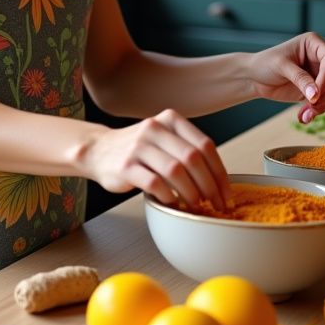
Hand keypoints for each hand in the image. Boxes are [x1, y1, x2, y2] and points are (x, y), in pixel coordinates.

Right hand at [85, 109, 230, 210]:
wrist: (98, 150)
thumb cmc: (138, 150)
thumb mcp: (164, 138)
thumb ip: (188, 149)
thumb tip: (219, 181)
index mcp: (171, 119)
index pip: (205, 145)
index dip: (220, 172)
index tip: (226, 193)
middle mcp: (155, 128)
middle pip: (193, 158)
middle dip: (209, 185)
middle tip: (215, 203)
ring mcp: (139, 146)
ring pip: (175, 170)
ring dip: (190, 192)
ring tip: (194, 204)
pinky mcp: (125, 166)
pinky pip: (154, 183)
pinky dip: (168, 196)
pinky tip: (172, 202)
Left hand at [247, 34, 324, 123]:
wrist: (255, 78)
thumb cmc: (265, 64)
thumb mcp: (281, 67)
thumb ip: (299, 78)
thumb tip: (316, 95)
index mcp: (314, 43)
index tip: (316, 94)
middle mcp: (321, 57)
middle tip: (313, 104)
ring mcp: (321, 74)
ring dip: (324, 105)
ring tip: (305, 113)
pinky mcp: (318, 89)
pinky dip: (318, 111)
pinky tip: (304, 117)